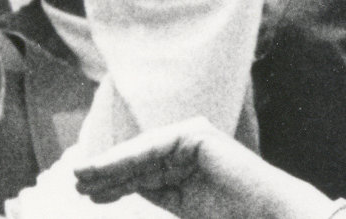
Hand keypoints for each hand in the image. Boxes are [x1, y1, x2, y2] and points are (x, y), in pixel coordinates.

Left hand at [71, 118, 341, 218]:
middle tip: (77, 184)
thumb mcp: (183, 204)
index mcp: (188, 164)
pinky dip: (126, 161)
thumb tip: (122, 186)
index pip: (143, 173)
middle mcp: (188, 147)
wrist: (267, 216)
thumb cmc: (233, 216)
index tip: (89, 195)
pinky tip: (102, 171)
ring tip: (82, 178)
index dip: (114, 182)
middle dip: (106, 174)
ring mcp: (192, 137)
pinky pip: (152, 150)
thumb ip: (157, 191)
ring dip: (109, 167)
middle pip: (138, 161)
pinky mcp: (195, 135)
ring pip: (140, 155)